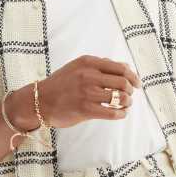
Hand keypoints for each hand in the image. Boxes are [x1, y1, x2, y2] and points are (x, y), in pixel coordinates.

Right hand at [9, 55, 141, 130]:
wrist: (39, 101)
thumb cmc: (61, 84)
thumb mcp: (78, 67)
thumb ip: (100, 65)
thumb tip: (126, 68)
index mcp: (88, 62)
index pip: (120, 67)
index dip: (133, 76)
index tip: (137, 84)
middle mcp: (88, 75)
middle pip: (123, 82)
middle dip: (131, 90)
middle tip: (130, 95)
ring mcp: (87, 92)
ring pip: (120, 97)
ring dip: (127, 102)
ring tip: (125, 104)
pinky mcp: (85, 109)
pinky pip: (112, 112)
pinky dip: (121, 114)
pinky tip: (120, 114)